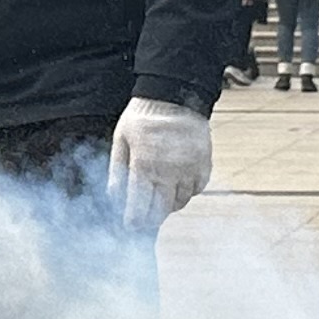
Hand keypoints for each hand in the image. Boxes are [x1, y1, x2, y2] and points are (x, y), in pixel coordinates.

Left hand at [107, 99, 212, 227]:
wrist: (174, 94)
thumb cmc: (142, 117)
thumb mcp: (121, 140)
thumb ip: (117, 171)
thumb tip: (114, 198)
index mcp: (144, 166)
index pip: (139, 207)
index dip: (134, 221)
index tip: (131, 224)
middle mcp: (169, 171)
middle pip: (161, 210)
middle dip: (151, 218)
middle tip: (144, 217)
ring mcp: (189, 168)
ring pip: (179, 202)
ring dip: (168, 204)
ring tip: (159, 195)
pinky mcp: (204, 164)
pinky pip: (196, 189)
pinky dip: (186, 191)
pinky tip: (176, 183)